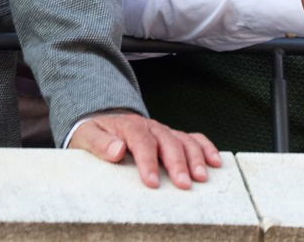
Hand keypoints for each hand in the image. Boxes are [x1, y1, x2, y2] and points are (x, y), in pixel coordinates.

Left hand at [68, 111, 221, 188]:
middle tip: (184, 184)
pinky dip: (206, 148)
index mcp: (129, 126)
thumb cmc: (95, 132)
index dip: (148, 162)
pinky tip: (215, 162)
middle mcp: (151, 127)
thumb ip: (99, 143)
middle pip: (168, 142)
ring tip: (202, 177)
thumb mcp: (87, 135)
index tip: (152, 182)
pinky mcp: (173, 136)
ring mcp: (164, 131)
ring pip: (184, 140)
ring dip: (195, 158)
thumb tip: (117, 150)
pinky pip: (193, 138)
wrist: (104, 119)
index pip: (141, 142)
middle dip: (177, 163)